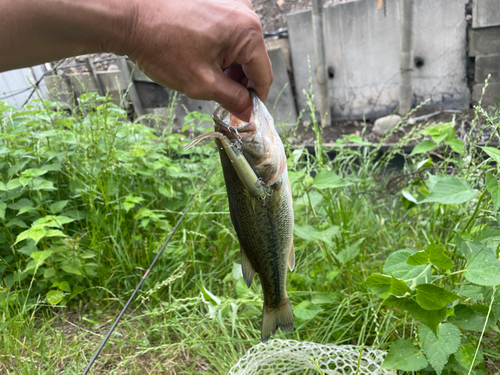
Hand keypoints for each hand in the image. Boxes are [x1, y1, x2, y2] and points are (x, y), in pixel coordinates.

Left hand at [122, 0, 271, 120]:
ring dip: (228, 67)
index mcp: (247, 31)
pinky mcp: (215, 1)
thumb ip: (232, 99)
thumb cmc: (161, 45)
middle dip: (239, 82)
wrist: (128, 15)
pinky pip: (227, 33)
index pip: (264, 74)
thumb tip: (248, 112)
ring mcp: (229, 3)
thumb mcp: (202, 83)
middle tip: (221, 100)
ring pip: (239, 47)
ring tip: (203, 76)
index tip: (246, 115)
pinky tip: (199, 58)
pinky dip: (219, 50)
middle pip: (252, 59)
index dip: (256, 100)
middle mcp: (244, 11)